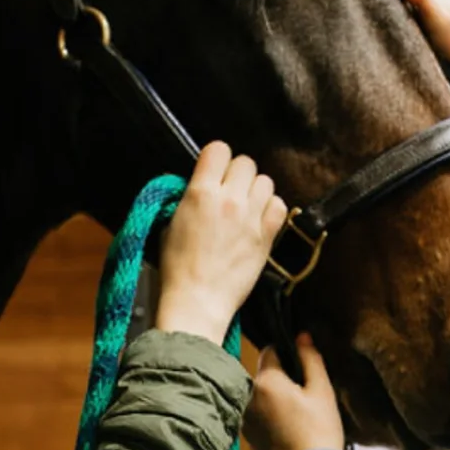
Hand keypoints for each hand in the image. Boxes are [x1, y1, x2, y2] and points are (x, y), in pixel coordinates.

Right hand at [156, 143, 287, 343]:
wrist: (199, 300)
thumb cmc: (177, 267)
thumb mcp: (170, 224)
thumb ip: (187, 198)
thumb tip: (199, 185)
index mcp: (200, 192)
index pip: (218, 149)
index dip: (216, 158)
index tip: (213, 171)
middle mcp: (229, 199)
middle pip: (245, 162)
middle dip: (236, 174)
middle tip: (229, 191)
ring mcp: (251, 216)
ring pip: (266, 180)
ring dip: (255, 189)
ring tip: (246, 205)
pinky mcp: (267, 235)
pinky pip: (280, 205)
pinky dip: (271, 208)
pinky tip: (259, 219)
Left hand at [245, 335, 345, 449]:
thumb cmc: (319, 431)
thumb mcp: (322, 391)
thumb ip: (311, 358)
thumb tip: (302, 335)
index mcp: (265, 381)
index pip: (271, 351)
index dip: (288, 353)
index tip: (303, 365)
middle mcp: (248, 397)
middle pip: (265, 375)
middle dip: (282, 379)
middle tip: (306, 395)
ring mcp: (245, 419)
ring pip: (261, 396)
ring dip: (274, 398)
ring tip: (299, 415)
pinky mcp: (247, 437)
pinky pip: (258, 416)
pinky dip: (270, 416)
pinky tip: (289, 428)